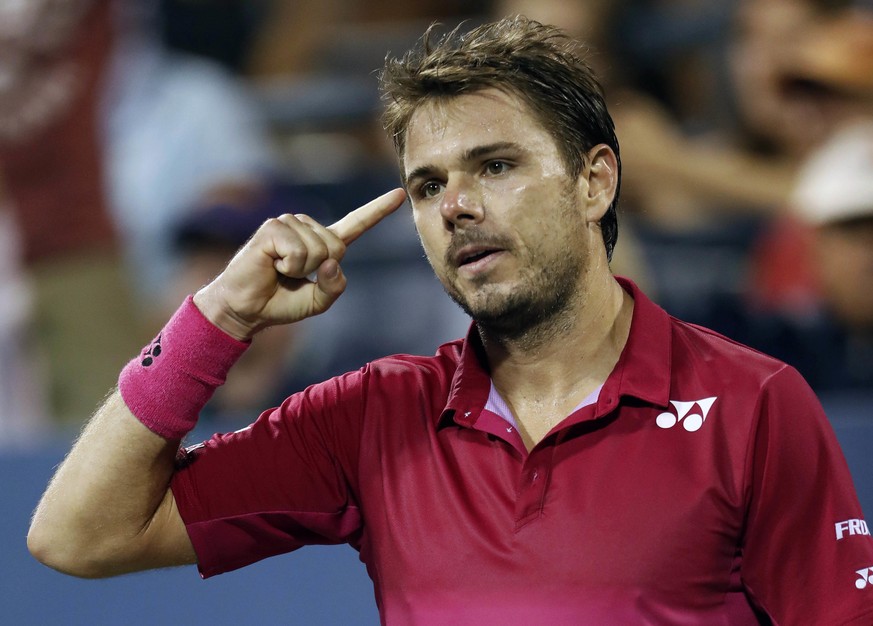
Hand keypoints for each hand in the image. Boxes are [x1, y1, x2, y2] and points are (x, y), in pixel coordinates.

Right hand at [193, 188, 406, 339]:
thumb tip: (331, 263)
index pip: (356, 224)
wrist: (245, 308)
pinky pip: (299, 251)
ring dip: (300, 270)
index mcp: (323, 243)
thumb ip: (335, 287)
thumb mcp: (317, 302)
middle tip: (292, 275)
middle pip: (338, 247)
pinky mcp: (273, 227)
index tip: (400, 195)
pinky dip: (288, 266)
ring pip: (319, 250)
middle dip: (319, 270)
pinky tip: (272, 265)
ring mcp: (290, 223)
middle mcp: (308, 227)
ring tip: (279, 270)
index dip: (378, 210)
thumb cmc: (279, 303)